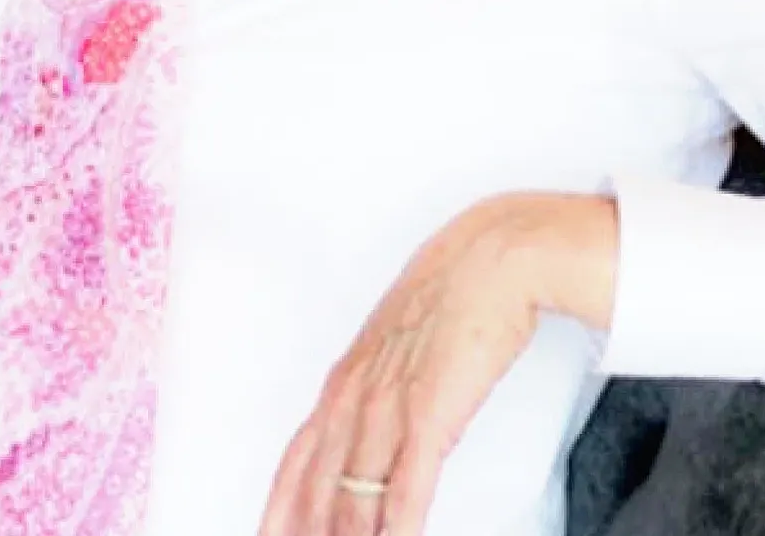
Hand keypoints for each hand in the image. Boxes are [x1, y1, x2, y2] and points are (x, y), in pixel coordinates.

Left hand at [257, 192, 614, 535]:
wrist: (496, 256)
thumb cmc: (457, 287)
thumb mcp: (401, 333)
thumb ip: (382, 375)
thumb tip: (378, 408)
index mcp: (349, 375)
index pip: (297, 457)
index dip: (280, 505)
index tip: (268, 534)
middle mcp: (358, 393)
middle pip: (315, 486)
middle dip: (304, 531)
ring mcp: (390, 405)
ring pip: (351, 496)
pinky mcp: (430, 412)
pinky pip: (404, 488)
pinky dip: (396, 529)